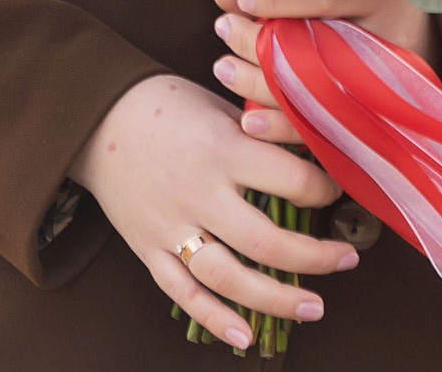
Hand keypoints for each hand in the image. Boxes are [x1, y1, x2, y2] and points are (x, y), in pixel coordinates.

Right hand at [67, 74, 357, 350]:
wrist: (94, 116)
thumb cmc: (164, 104)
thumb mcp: (218, 105)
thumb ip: (259, 134)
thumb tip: (312, 155)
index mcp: (220, 149)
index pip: (290, 180)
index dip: (326, 189)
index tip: (339, 190)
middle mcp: (198, 193)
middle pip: (266, 241)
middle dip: (315, 257)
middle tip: (347, 259)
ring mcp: (171, 227)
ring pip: (229, 278)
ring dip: (277, 299)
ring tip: (315, 307)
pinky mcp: (149, 249)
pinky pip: (183, 294)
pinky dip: (215, 319)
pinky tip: (247, 337)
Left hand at [211, 0, 441, 148]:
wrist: (437, 54)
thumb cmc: (390, 4)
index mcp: (384, 3)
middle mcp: (381, 53)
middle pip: (310, 51)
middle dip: (256, 42)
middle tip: (221, 26)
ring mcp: (372, 94)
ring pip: (309, 94)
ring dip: (258, 85)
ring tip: (223, 68)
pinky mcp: (363, 122)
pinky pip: (321, 131)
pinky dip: (283, 128)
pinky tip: (251, 123)